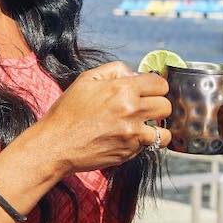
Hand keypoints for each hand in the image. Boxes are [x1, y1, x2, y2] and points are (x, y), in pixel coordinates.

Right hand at [34, 61, 171, 173]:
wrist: (56, 144)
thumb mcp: (87, 79)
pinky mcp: (129, 153)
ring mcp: (132, 135)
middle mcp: (131, 111)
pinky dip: (143, 142)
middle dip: (157, 105)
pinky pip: (149, 146)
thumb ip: (115, 70)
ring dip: (155, 128)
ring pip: (164, 132)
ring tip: (143, 126)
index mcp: (122, 89)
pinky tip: (130, 137)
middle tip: (145, 107)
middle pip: (166, 107)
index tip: (149, 90)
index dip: (156, 86)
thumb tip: (135, 74)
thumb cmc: (68, 111)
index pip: (160, 84)